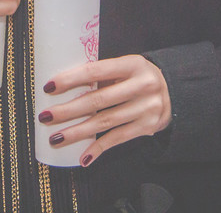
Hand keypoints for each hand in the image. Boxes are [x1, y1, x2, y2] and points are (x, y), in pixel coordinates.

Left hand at [39, 54, 170, 166]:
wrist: (174, 93)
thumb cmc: (139, 78)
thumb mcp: (127, 68)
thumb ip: (104, 75)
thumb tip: (64, 88)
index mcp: (132, 64)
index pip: (96, 70)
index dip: (71, 79)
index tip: (49, 87)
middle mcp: (142, 85)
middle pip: (98, 100)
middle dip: (68, 110)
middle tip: (46, 116)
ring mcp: (146, 107)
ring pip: (105, 122)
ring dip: (78, 132)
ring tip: (57, 138)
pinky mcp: (148, 127)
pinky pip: (117, 139)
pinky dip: (98, 148)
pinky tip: (83, 156)